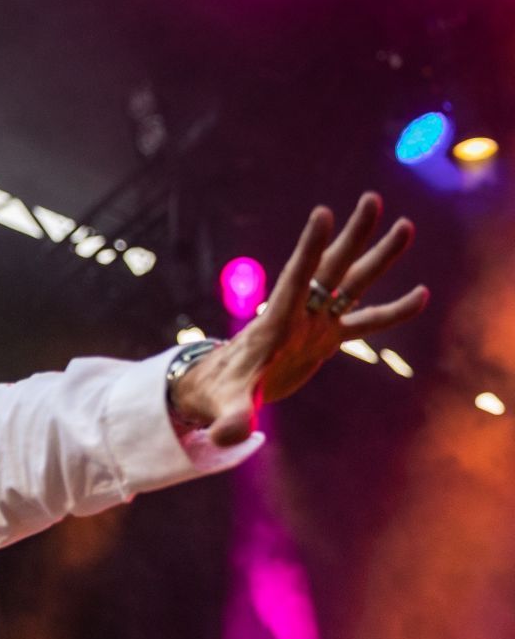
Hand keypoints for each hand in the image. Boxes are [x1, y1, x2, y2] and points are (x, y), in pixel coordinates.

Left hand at [173, 191, 429, 445]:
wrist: (218, 390)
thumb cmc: (216, 394)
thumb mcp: (225, 407)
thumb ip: (231, 419)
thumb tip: (228, 438)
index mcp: (274, 323)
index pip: (293, 280)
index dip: (308, 250)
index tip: (323, 213)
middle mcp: (298, 315)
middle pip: (329, 270)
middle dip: (351, 237)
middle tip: (372, 200)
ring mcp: (314, 324)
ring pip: (351, 284)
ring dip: (378, 257)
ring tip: (406, 225)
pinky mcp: (325, 339)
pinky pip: (366, 322)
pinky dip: (393, 311)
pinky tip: (422, 294)